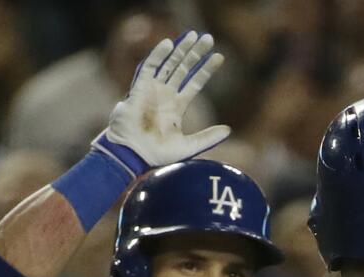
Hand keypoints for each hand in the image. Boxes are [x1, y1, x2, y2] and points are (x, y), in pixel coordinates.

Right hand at [96, 32, 229, 175]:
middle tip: (209, 38)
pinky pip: (149, 67)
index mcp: (177, 107)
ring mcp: (153, 90)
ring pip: (169, 64)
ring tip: (194, 35)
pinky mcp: (140, 88)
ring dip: (180, 49)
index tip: (219, 57)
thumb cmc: (158, 154)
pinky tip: (168, 43)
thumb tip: (229, 130)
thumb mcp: (188, 147)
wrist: (135, 155)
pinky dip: (158, 55)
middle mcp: (165, 95)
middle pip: (183, 68)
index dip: (206, 69)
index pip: (194, 83)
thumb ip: (208, 137)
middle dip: (195, 53)